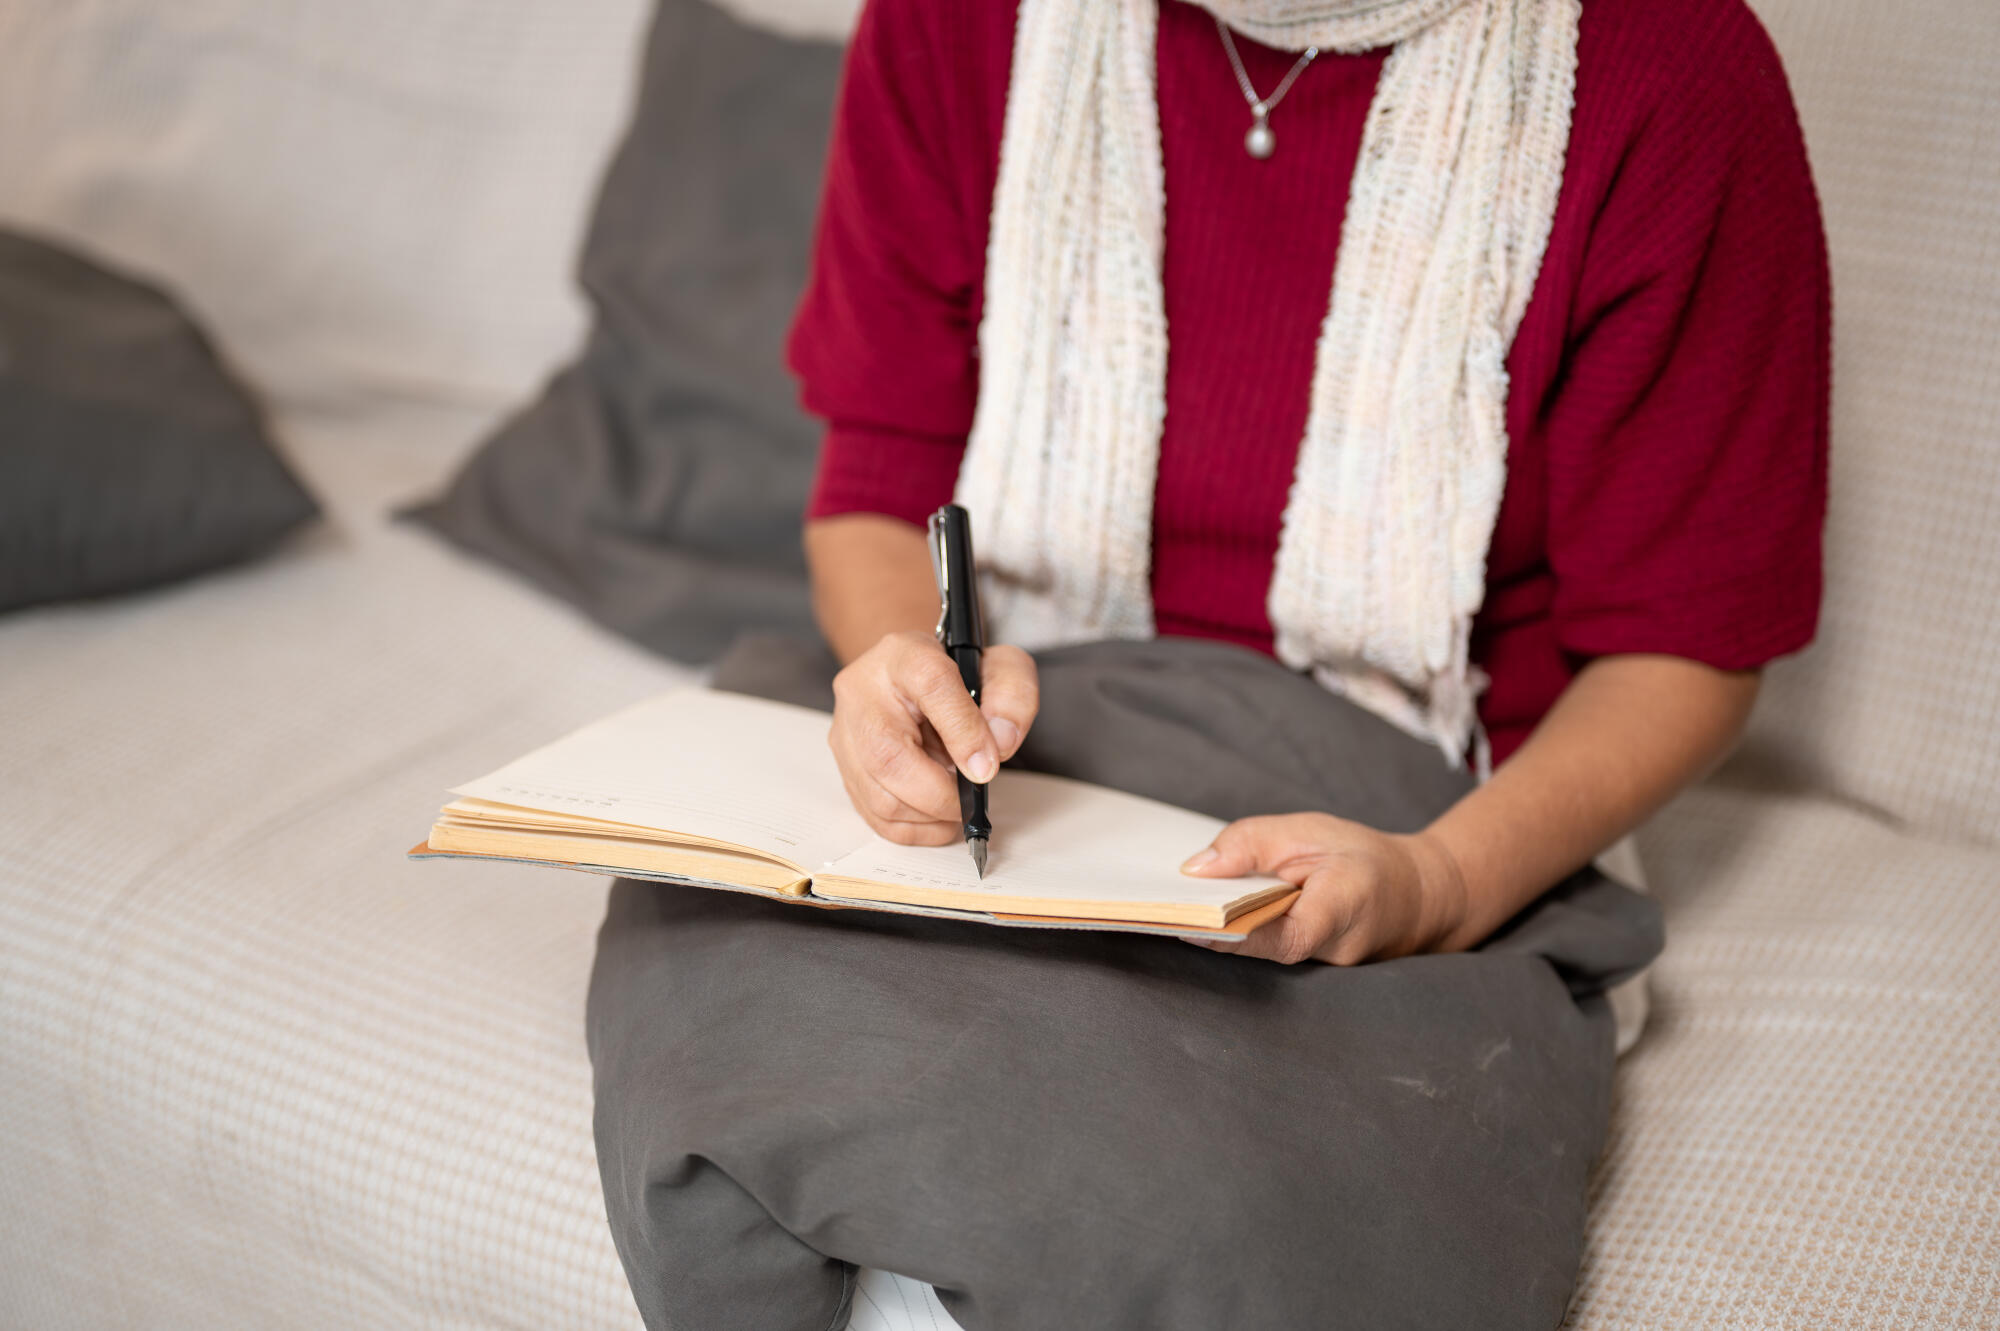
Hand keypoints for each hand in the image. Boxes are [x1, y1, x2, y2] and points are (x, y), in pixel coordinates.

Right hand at [828, 629, 1038, 844]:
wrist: (911, 679)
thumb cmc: (954, 674)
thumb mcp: (999, 668)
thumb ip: (1011, 697)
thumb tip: (999, 745)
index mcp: (905, 655)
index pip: (932, 685)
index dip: (964, 732)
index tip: (987, 767)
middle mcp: (863, 691)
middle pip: (889, 756)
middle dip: (941, 794)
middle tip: (971, 797)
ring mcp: (846, 733)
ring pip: (879, 797)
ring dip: (929, 815)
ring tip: (954, 801)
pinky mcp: (844, 768)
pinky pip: (875, 817)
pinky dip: (915, 828)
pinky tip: (937, 816)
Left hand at [1178, 813, 1468, 964]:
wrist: (1416, 894)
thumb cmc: (1362, 857)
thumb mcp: (1308, 830)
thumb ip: (1252, 843)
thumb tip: (1195, 869)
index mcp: (1344, 907)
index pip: (1284, 935)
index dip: (1234, 933)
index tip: (1188, 921)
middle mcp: (1336, 950)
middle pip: (1264, 947)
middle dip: (1216, 928)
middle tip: (1164, 908)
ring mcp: (1326, 970)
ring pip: (1263, 953)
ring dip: (1224, 930)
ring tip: (1180, 905)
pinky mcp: (1311, 972)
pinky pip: (1268, 954)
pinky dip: (1240, 934)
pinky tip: (1210, 915)